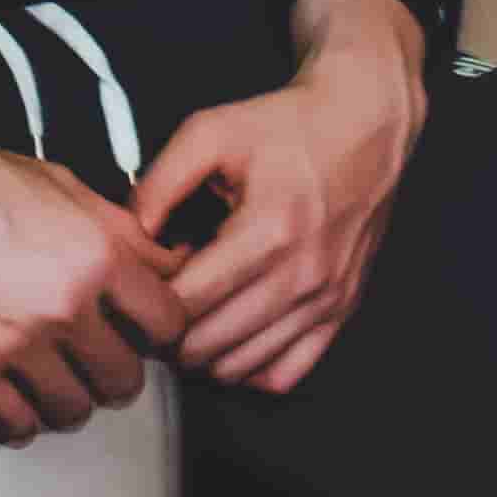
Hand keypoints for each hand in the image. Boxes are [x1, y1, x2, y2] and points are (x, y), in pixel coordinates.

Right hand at [0, 92, 192, 440]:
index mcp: (98, 253)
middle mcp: (65, 303)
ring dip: (69, 400)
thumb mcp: (67, 186)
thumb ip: (123, 231)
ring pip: (74, 411)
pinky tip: (15, 396)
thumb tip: (170, 264)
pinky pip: (16, 425)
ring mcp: (16, 341)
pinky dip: (21, 418)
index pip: (167, 323)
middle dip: (115, 373)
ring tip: (55, 380)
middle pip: (124, 379)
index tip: (144, 334)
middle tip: (97, 361)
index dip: (160, 333)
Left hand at [146, 0, 427, 396]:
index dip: (148, 300)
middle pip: (207, 345)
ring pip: (240, 368)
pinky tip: (233, 334)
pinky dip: (249, 367)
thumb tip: (129, 240)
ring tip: (193, 315)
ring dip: (204, 353)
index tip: (141, 280)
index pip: (186, 304)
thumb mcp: (212, 131)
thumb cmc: (289, 125)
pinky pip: (284, 374)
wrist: (367, 122)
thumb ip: (158, 183)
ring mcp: (326, 298)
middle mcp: (303, 274)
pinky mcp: (342, 309)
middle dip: (168, 332)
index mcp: (269, 230)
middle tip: (158, 301)